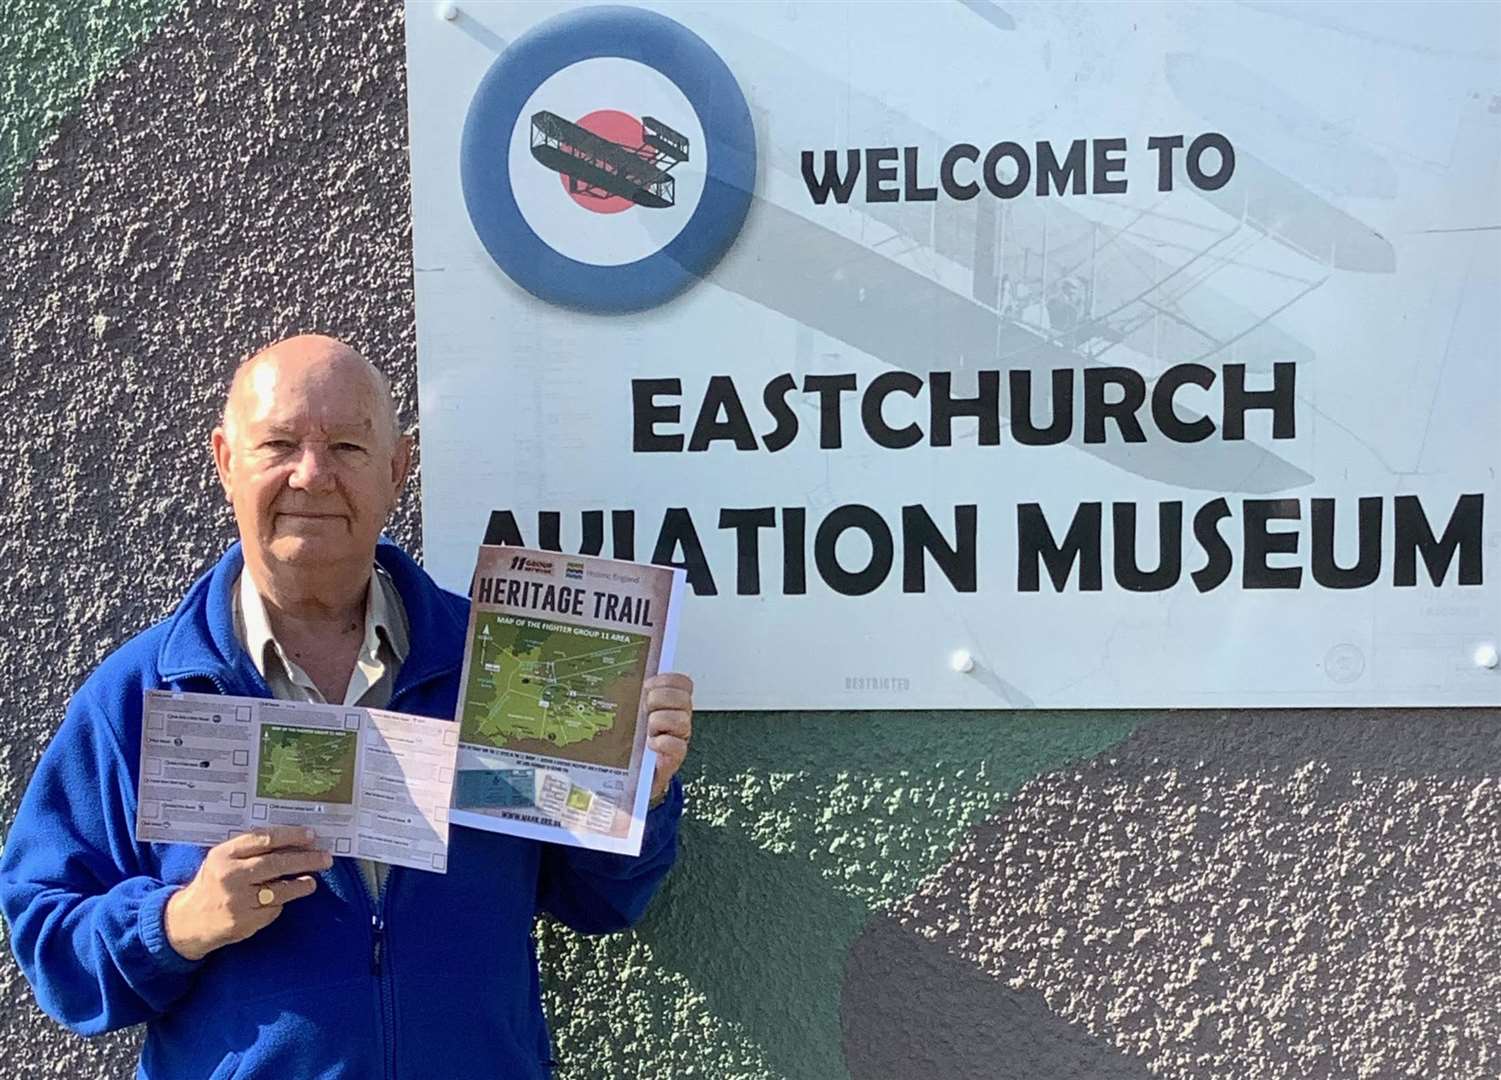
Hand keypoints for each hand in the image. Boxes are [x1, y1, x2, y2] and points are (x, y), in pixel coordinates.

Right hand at [163, 827, 331, 960]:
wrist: (186, 922)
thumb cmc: (212, 884)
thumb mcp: (222, 860)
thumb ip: (250, 850)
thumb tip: (293, 840)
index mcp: (224, 855)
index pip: (263, 839)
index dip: (290, 836)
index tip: (311, 835)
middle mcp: (230, 876)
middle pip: (276, 864)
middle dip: (305, 860)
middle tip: (325, 858)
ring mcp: (237, 901)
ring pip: (280, 890)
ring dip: (301, 885)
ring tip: (312, 881)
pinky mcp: (244, 922)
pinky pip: (272, 910)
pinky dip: (281, 903)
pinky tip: (284, 899)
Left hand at [644, 672, 692, 802]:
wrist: (634, 776)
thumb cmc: (633, 742)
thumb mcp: (633, 714)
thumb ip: (635, 695)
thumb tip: (628, 676)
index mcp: (671, 704)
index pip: (683, 683)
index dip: (667, 680)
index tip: (648, 686)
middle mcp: (679, 719)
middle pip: (683, 698)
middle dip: (659, 700)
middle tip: (645, 710)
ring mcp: (679, 738)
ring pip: (681, 720)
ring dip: (659, 722)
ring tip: (647, 731)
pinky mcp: (674, 758)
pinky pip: (677, 745)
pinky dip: (662, 743)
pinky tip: (651, 744)